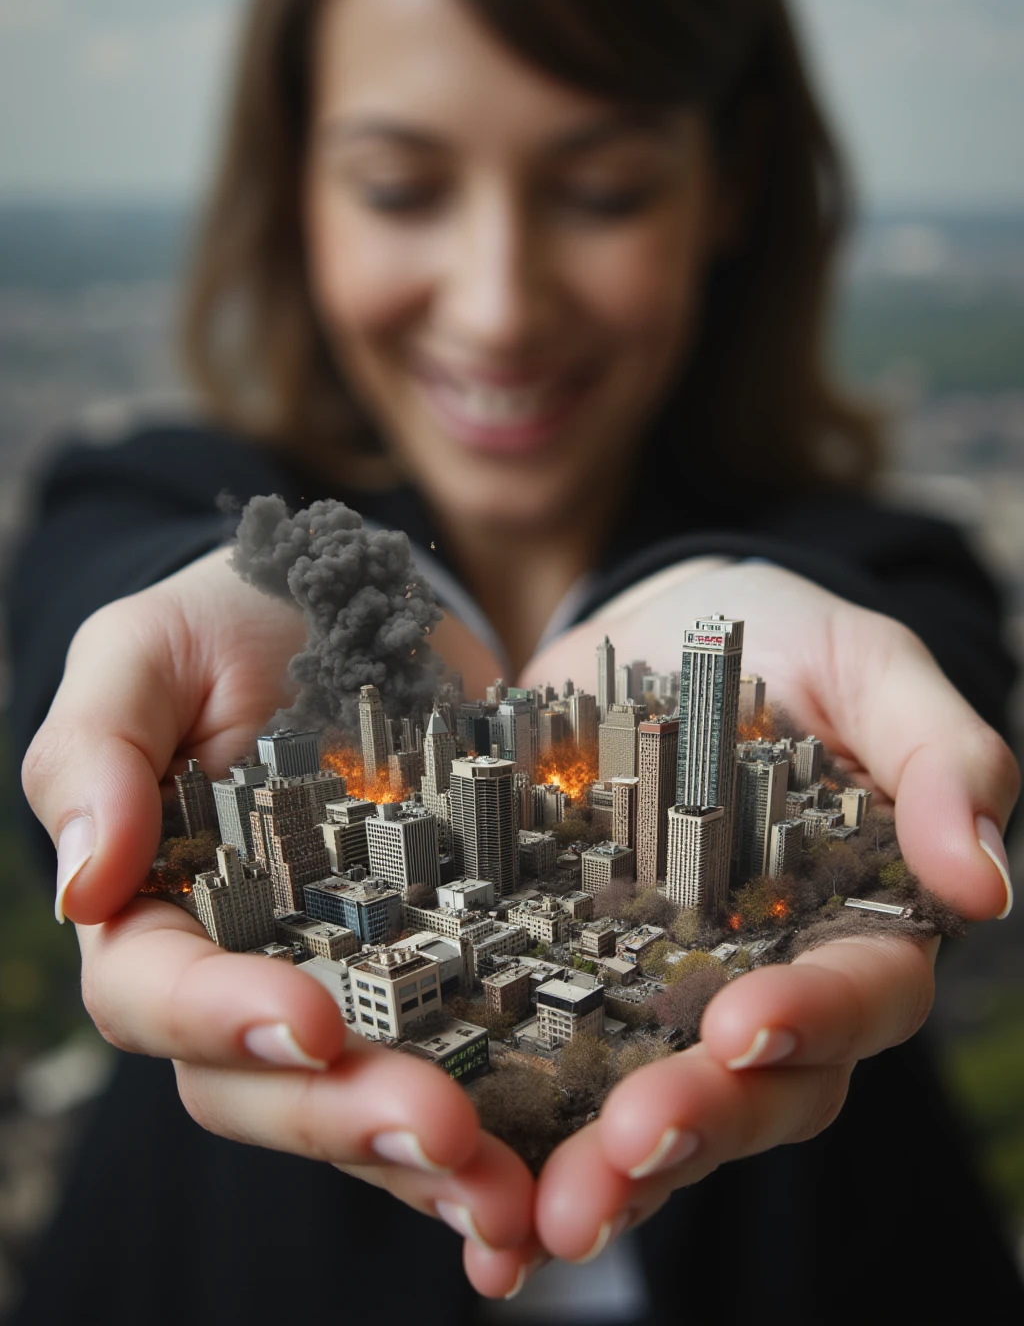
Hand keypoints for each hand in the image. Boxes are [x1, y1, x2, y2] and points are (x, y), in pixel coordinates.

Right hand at [21, 548, 539, 1294]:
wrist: (365, 605)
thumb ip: (95, 751)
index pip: (154, 994)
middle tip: (442, 1131)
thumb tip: (85, 882)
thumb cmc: (236, 619)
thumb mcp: (147, 652)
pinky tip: (556, 1163)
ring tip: (514, 1193)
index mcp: (159, 910)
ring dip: (428, 1160)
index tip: (306, 1017)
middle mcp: (247, 969)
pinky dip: (503, 1120)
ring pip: (361, 1102)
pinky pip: (459, 1063)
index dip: (218, 1017)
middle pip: (264, 1083)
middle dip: (344, 1115)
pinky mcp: (444, 970)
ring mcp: (350, 980)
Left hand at [522, 559, 1017, 1262]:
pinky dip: (517, 1139)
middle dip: (691, 1127)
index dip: (810, 1022)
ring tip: (539, 1215)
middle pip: (753, 1091)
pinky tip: (466, 1190)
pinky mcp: (566, 980)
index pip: (856, 996)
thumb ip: (937, 754)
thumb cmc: (775, 640)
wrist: (643, 630)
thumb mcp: (863, 666)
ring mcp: (658, 992)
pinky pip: (551, 1074)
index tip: (741, 1027)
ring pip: (653, 1111)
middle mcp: (761, 980)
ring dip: (604, 1171)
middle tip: (619, 1156)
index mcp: (850, 919)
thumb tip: (985, 881)